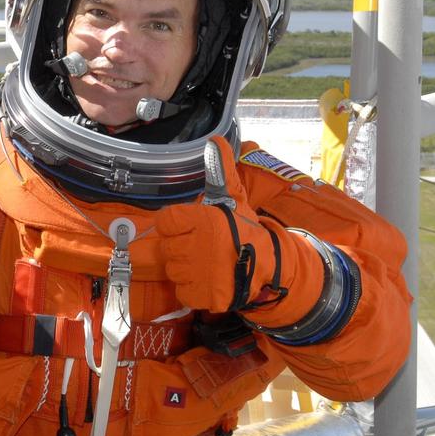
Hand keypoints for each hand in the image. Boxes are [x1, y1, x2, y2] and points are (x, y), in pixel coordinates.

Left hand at [156, 137, 287, 313]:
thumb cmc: (246, 231)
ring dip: (186, 269)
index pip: (165, 221)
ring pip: (173, 270)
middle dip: (182, 247)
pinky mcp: (203, 296)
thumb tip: (216, 139)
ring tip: (207, 264)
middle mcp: (198, 246)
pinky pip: (183, 291)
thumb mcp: (234, 199)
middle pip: (167, 247)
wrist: (269, 268)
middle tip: (203, 247)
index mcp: (203, 219)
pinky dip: (192, 289)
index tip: (191, 227)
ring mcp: (200, 273)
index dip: (176, 224)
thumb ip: (219, 171)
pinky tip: (208, 281)